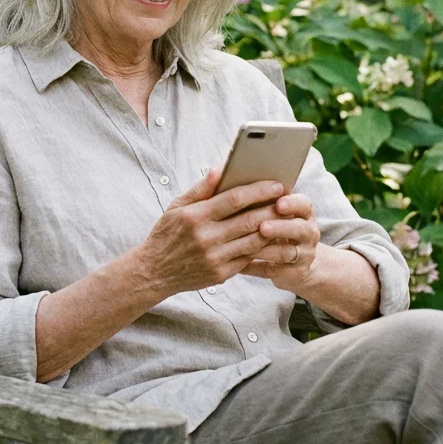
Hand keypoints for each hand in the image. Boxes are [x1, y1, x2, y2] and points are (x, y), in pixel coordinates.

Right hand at [129, 167, 285, 296]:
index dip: (259, 191)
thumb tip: (220, 169)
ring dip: (273, 229)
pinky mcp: (221, 274)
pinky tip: (273, 239)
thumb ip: (200, 189)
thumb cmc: (166, 234)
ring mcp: (214, 258)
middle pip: (249, 220)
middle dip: (272, 208)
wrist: (153, 272)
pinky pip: (248, 258)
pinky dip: (262, 248)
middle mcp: (206, 237)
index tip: (276, 185)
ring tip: (285, 218)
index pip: (235, 199)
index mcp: (195, 216)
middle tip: (289, 200)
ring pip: (254, 241)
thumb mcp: (176, 207)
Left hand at [240, 193, 320, 291]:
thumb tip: (223, 177)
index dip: (292, 204)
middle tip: (262, 227)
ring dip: (267, 250)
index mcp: (303, 212)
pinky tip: (240, 266)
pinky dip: (257, 268)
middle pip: (299, 229)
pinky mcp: (296, 273)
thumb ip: (256, 197)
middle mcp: (308, 232)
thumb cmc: (275, 227)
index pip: (304, 204)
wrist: (295, 263)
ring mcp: (304, 254)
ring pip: (287, 252)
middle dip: (280, 227)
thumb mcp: (272, 212)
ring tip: (247, 249)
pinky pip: (276, 271)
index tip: (278, 203)